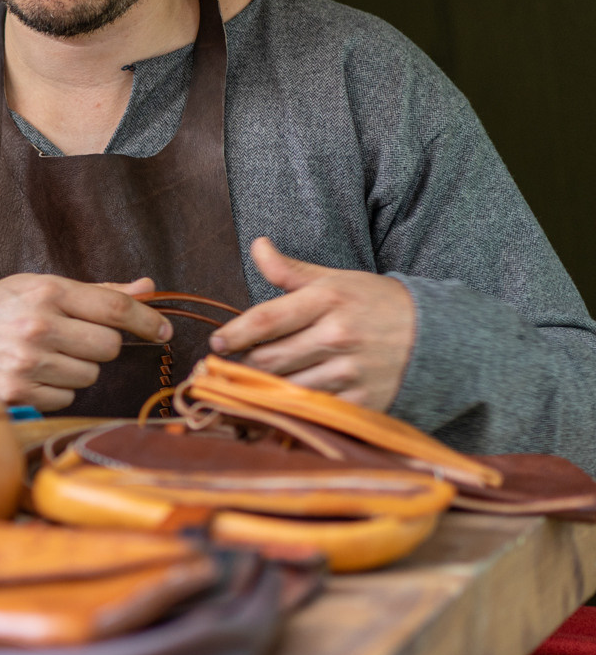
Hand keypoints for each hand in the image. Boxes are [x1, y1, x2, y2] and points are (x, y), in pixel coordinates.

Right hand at [0, 275, 170, 411]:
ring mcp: (27, 363)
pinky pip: (67, 397)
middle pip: (108, 346)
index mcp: (47, 292)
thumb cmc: (0, 306)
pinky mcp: (17, 392)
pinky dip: (58, 388)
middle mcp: (38, 326)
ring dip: (79, 368)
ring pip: (90, 375)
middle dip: (99, 344)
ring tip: (48, 355)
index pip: (114, 309)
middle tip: (73, 338)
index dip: (147, 320)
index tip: (163, 329)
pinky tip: (34, 373)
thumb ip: (97, 292)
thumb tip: (149, 288)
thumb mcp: (41, 286)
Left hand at [209, 238, 415, 409]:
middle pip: (269, 359)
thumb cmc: (377, 304)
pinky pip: (313, 408)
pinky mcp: (363, 401)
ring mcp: (351, 372)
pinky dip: (296, 406)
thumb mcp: (336, 279)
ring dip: (266, 386)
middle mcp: (338, 336)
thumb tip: (257, 245)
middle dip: (246, 363)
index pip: (266, 319)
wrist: (438, 336)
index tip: (216, 343)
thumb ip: (290, 270)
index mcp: (328, 300)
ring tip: (260, 380)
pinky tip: (288, 399)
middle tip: (235, 364)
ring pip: (286, 387)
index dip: (234, 334)